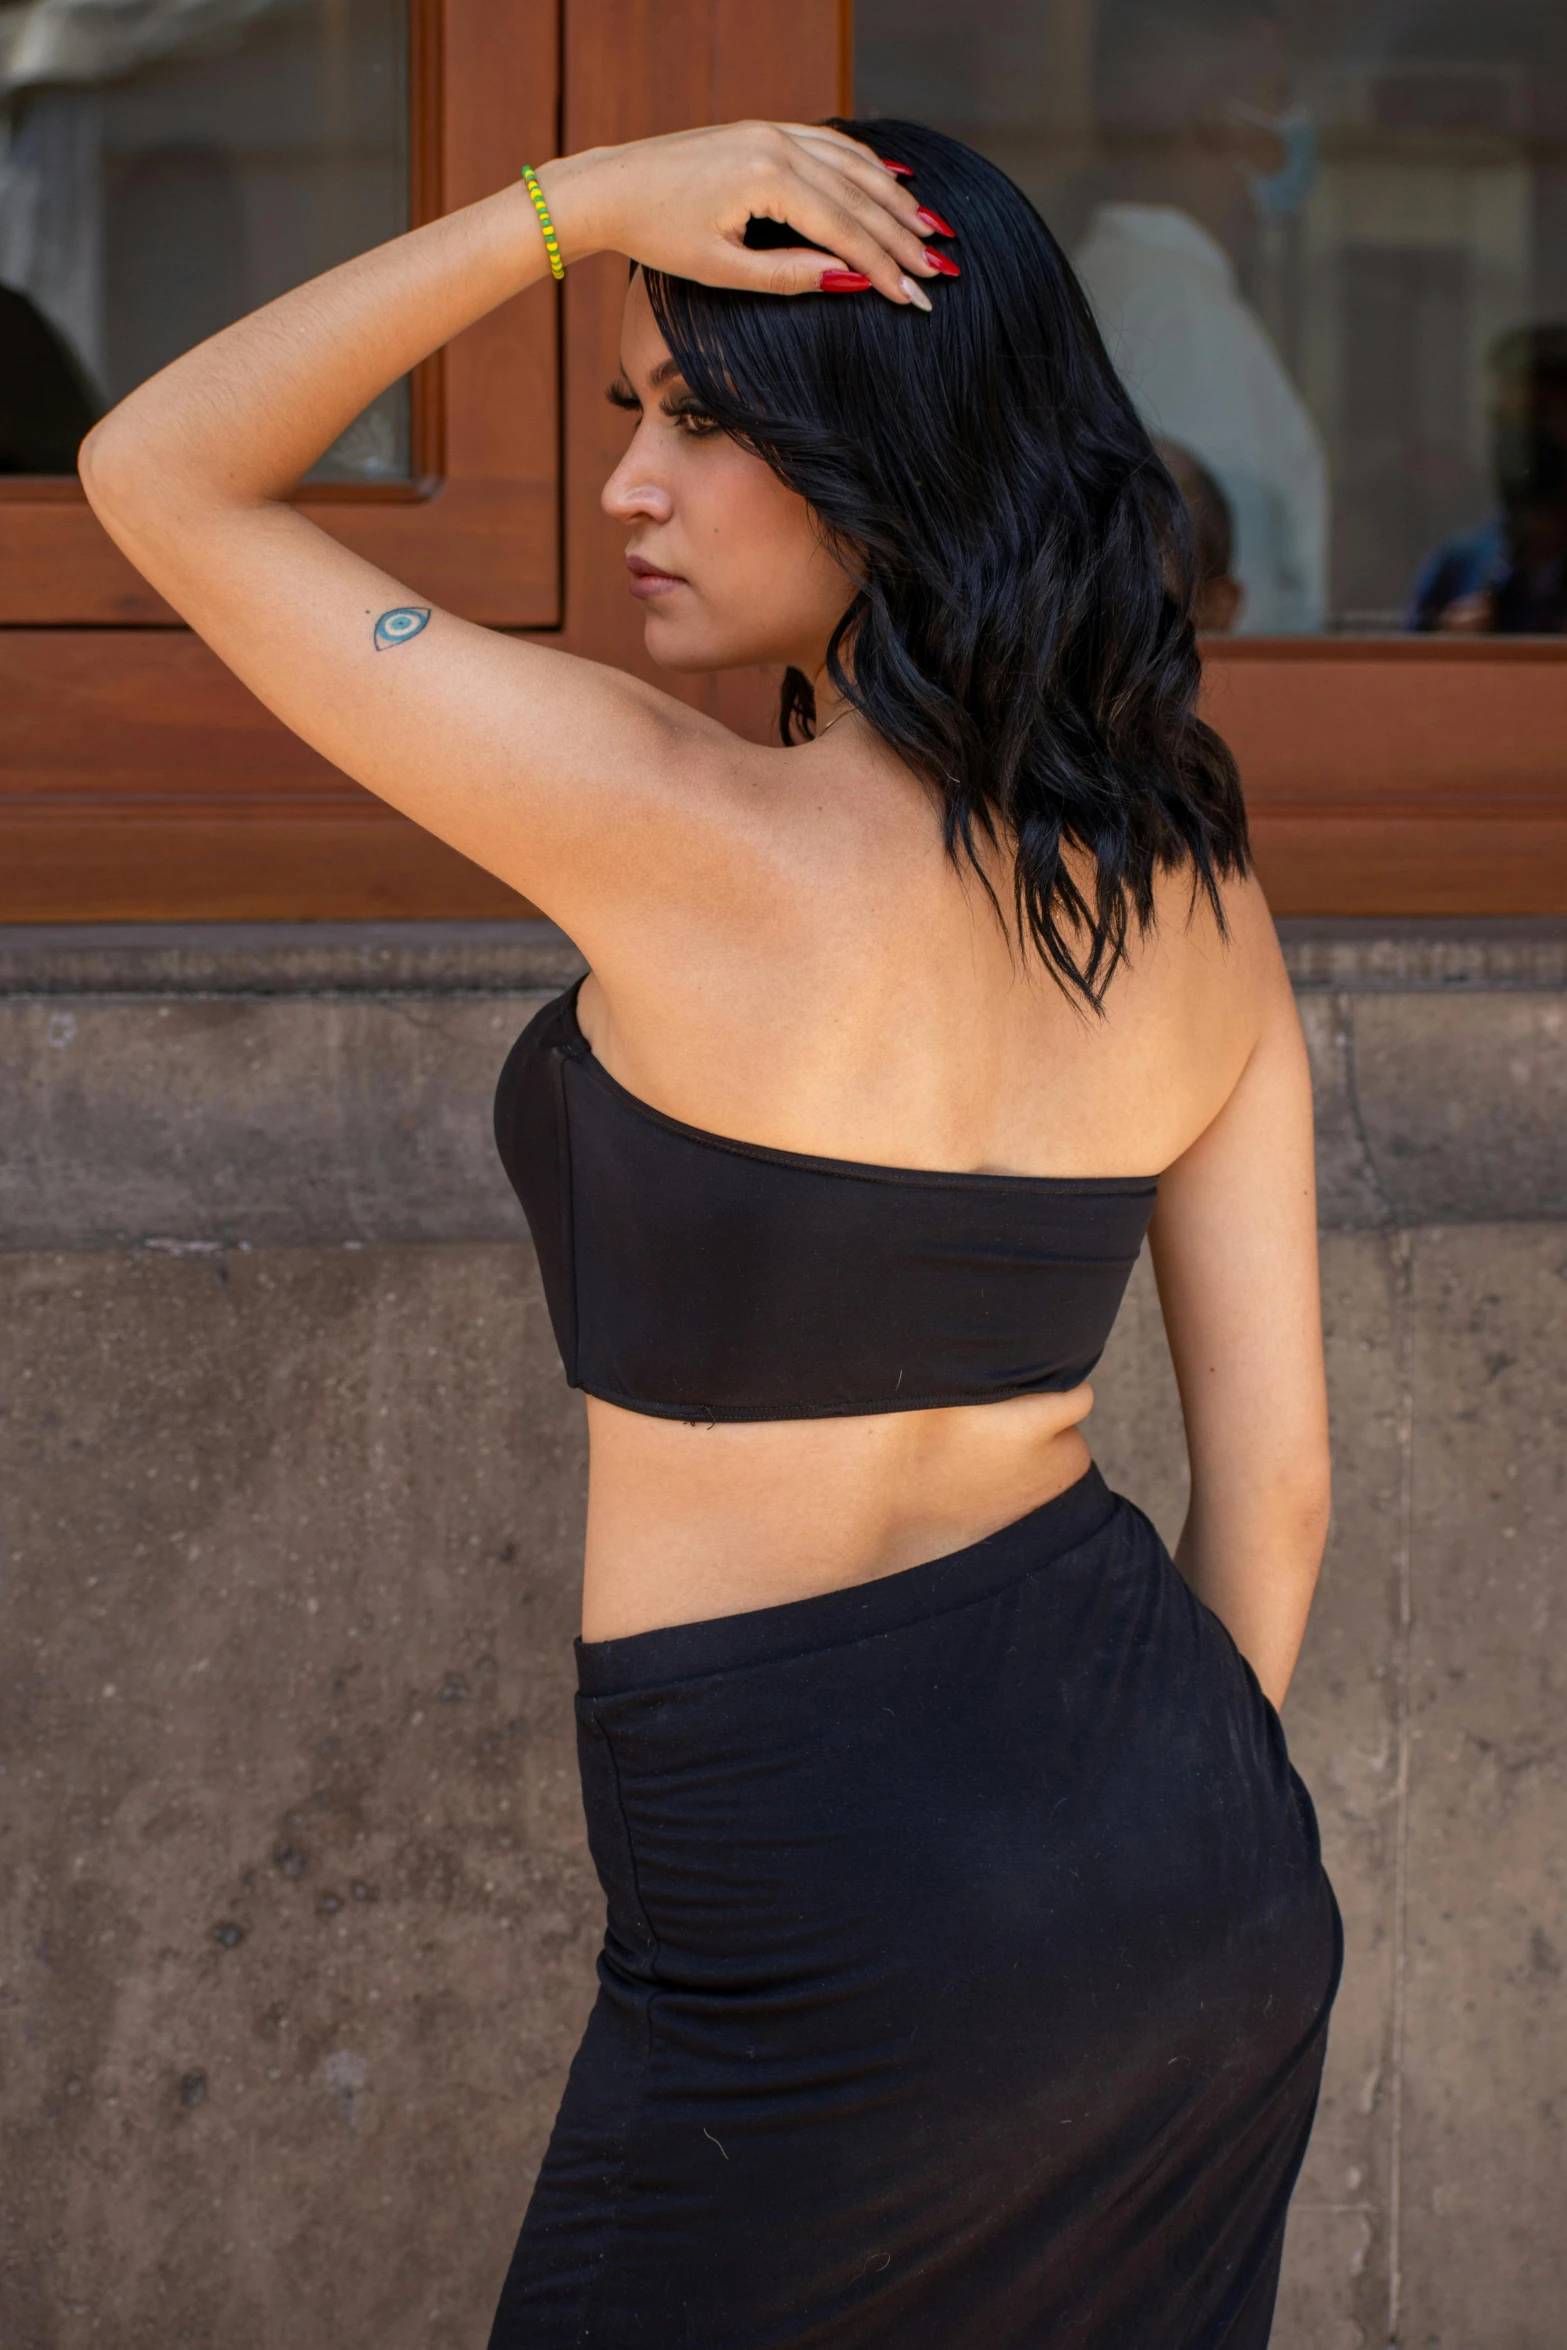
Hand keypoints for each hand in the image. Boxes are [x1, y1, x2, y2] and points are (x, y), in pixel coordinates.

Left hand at [536, 122, 950, 307]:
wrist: (613, 186)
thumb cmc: (659, 235)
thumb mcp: (722, 270)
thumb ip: (788, 275)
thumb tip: (847, 282)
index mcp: (767, 180)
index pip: (844, 229)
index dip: (884, 267)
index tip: (914, 298)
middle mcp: (777, 144)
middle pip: (859, 196)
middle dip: (903, 238)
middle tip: (939, 273)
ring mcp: (773, 130)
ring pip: (853, 165)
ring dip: (895, 200)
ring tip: (929, 232)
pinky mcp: (766, 129)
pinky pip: (832, 145)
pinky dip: (867, 166)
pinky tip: (893, 184)